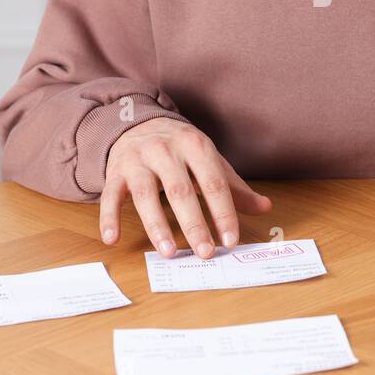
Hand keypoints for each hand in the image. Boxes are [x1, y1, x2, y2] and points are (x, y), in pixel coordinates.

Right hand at [99, 118, 272, 258]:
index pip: (213, 182)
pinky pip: (110, 196)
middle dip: (193, 224)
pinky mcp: (115, 171)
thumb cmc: (180, 149)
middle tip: (205, 252)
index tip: (230, 240)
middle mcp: (165, 150)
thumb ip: (234, 187)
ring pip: (145, 194)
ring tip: (169, 252)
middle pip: (180, 190)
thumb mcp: (209, 160)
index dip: (223, 212)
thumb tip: (265, 207)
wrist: (137, 123)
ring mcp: (137, 160)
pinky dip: (109, 218)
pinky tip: (112, 239)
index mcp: (195, 145)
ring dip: (156, 225)